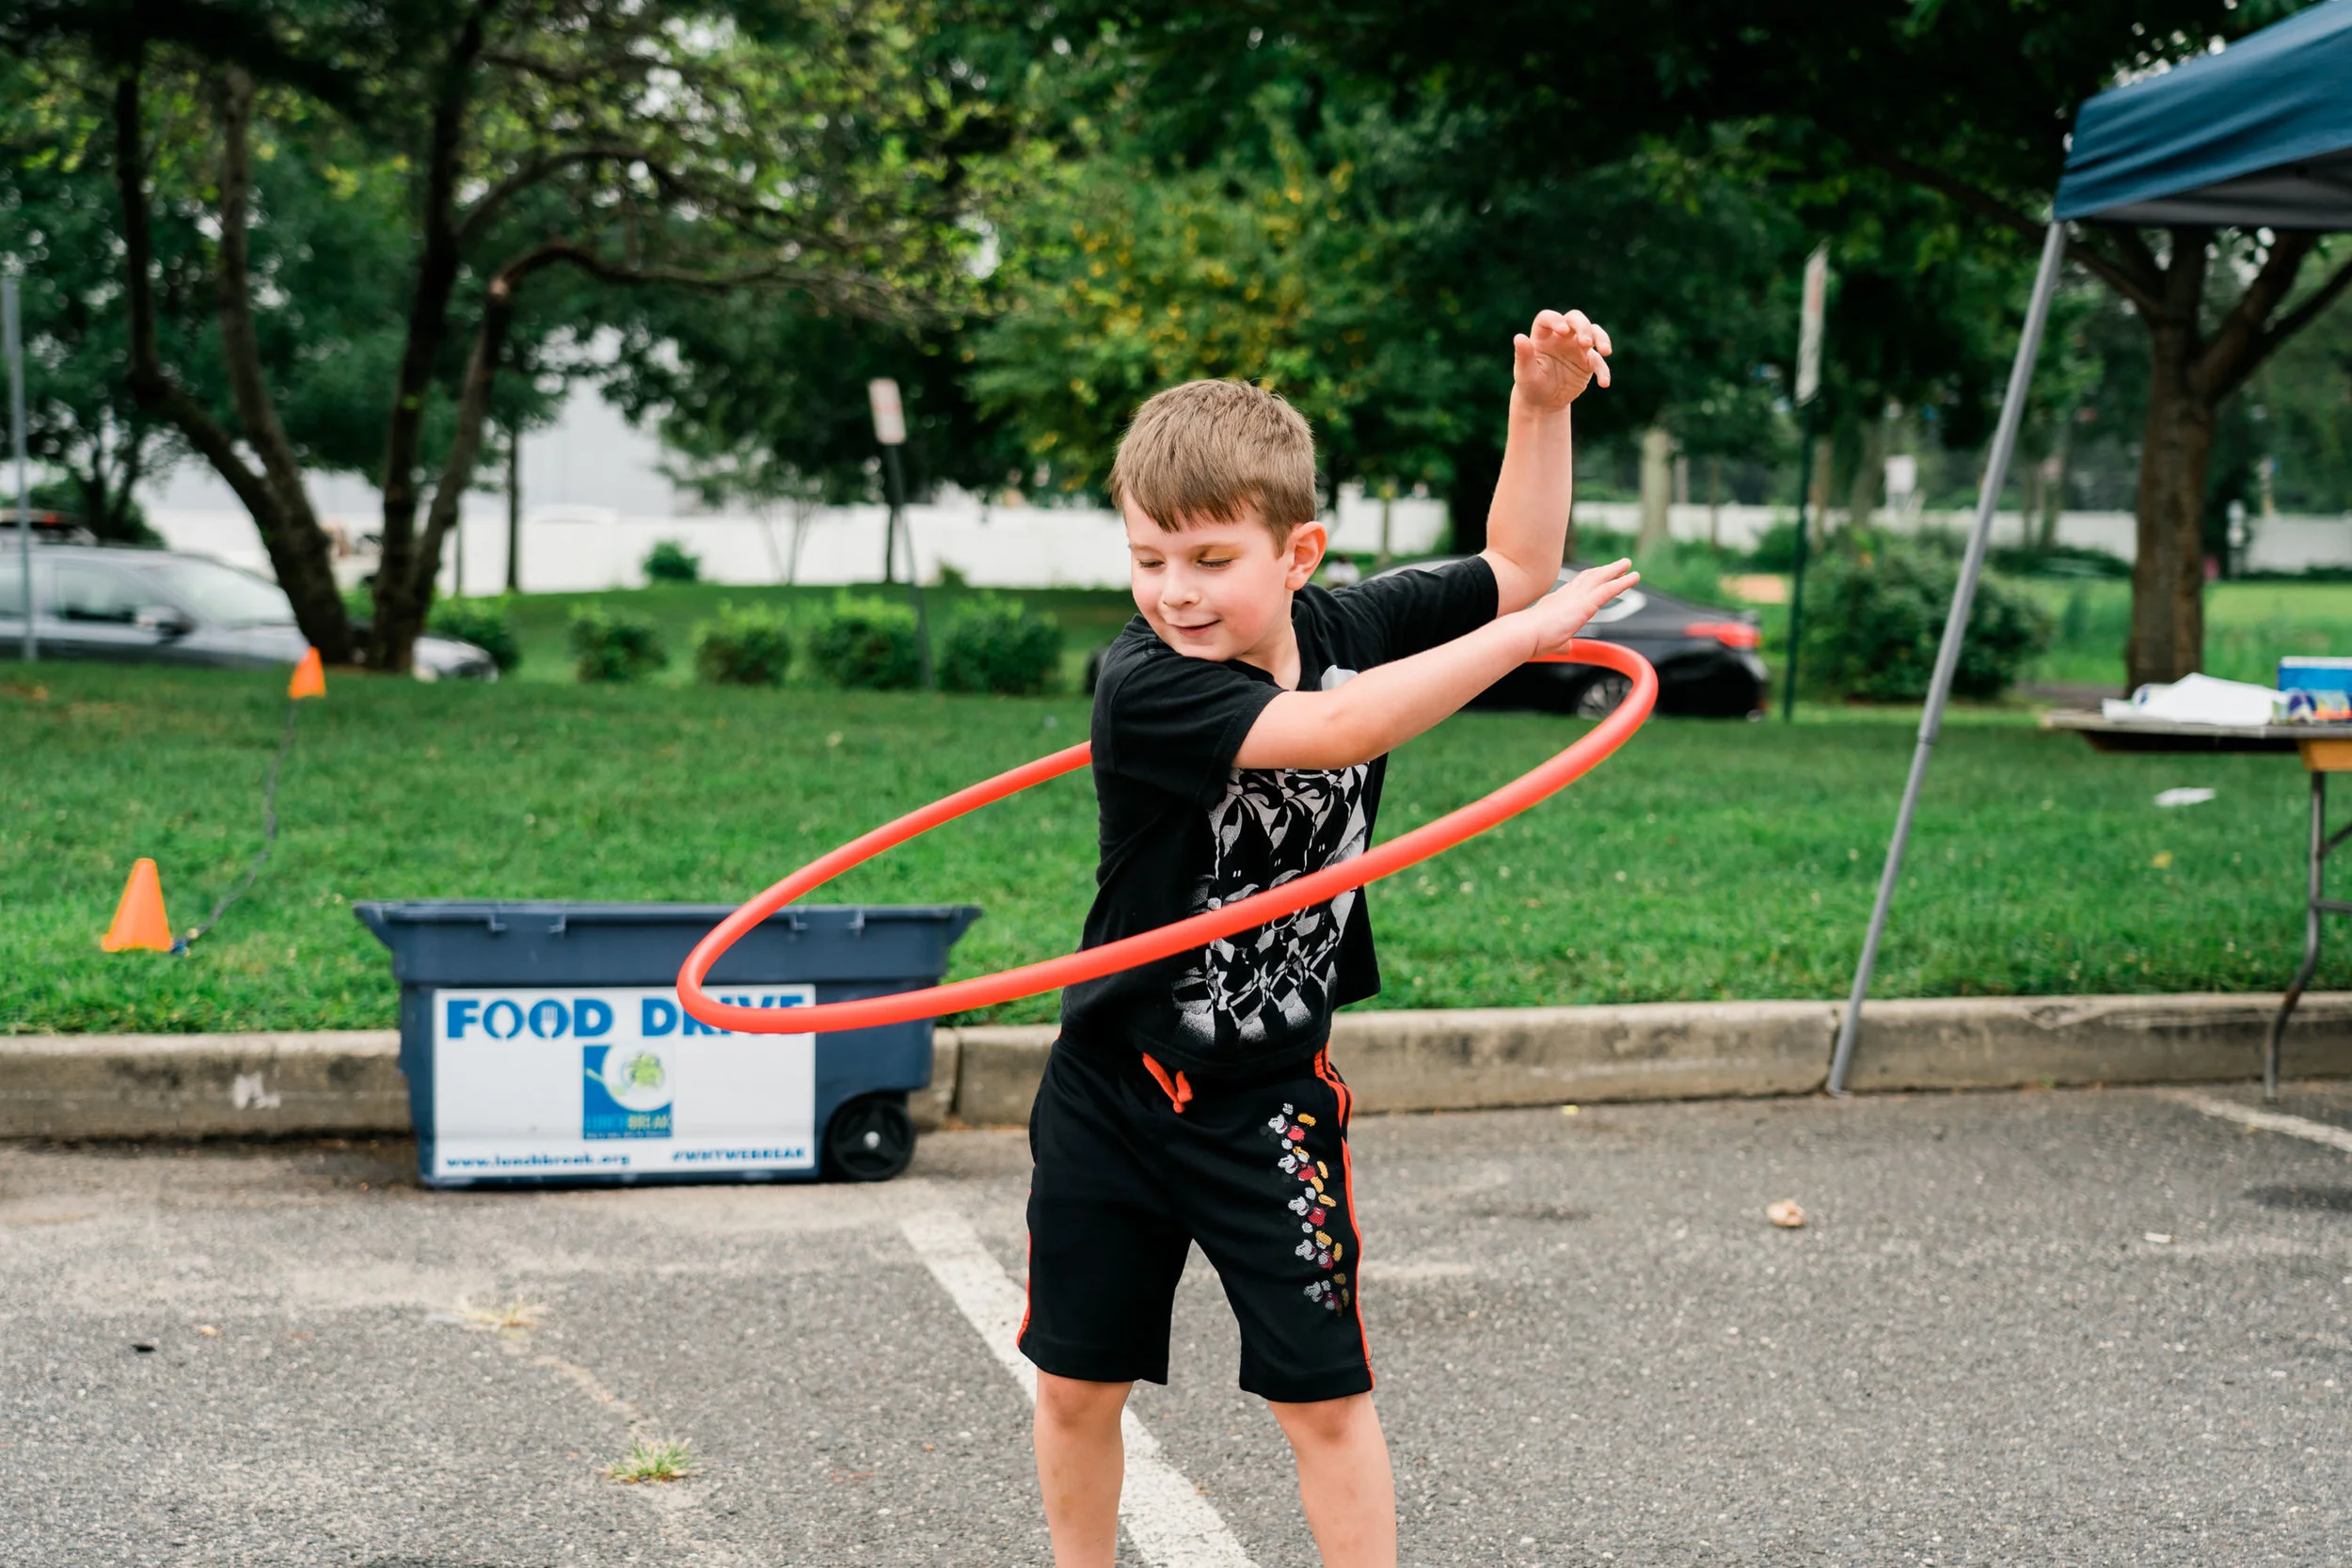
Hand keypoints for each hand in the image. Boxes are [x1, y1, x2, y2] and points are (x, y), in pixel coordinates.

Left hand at [1513, 308, 1612, 411]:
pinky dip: (1603, 370)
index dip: (1556, 320)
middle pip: (1575, 319)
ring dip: (1601, 339)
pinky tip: (1604, 383)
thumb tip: (1519, 337)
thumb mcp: (1525, 373)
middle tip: (1586, 343)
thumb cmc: (1530, 384)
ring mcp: (1577, 347)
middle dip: (1583, 327)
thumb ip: (1523, 356)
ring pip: (1594, 332)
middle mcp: (1562, 336)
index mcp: (1543, 335)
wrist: (1544, 402)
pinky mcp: (1588, 362)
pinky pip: (1599, 361)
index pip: (1548, 318)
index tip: (1563, 330)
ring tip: (1605, 352)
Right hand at [1519, 558, 1639, 657]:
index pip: (1574, 588)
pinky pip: (1608, 590)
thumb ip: (1561, 644)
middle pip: (1588, 578)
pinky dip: (1622, 583)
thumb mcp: (1549, 642)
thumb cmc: (1530, 640)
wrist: (1523, 634)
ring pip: (1600, 579)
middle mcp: (1566, 595)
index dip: (1587, 582)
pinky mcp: (1585, 604)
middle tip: (1617, 565)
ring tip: (1627, 565)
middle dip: (1602, 571)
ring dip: (1615, 571)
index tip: (1596, 577)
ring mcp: (1575, 598)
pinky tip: (1633, 577)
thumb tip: (1567, 647)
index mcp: (1555, 603)